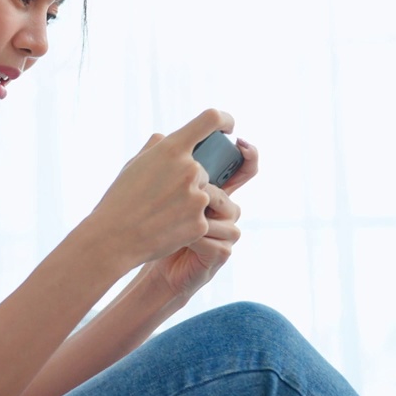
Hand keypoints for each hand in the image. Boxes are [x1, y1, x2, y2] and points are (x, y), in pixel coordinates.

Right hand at [85, 109, 234, 270]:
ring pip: (203, 193)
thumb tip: (167, 139)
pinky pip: (201, 217)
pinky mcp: (201, 223)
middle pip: (202, 169)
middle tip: (162, 197)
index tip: (227, 127)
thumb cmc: (120, 198)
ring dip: (188, 201)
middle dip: (188, 181)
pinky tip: (166, 228)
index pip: (210, 119)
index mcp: (172, 149)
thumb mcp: (134, 163)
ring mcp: (198, 197)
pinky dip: (187, 222)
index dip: (224, 119)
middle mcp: (190, 169)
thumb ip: (157, 147)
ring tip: (161, 213)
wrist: (114, 238)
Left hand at [147, 138, 256, 302]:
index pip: (241, 169)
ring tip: (172, 221)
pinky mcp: (222, 253)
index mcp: (214, 191)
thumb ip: (163, 164)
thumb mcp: (157, 188)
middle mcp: (226, 211)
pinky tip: (177, 240)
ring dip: (196, 216)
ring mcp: (227, 233)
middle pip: (226, 193)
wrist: (148, 259)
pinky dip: (193, 239)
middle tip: (183, 193)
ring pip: (223, 215)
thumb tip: (162, 136)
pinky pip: (214, 239)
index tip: (239, 141)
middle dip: (203, 192)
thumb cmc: (151, 220)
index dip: (248, 155)